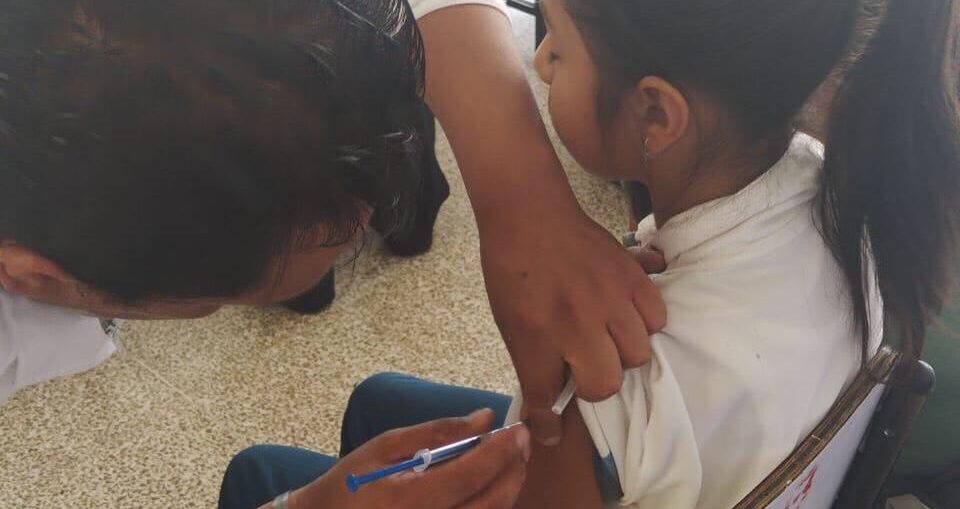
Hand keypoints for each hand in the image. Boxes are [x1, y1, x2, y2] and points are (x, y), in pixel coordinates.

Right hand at [292, 410, 530, 508]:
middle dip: (513, 470)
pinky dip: (490, 505)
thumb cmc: (350, 485)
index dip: (499, 452)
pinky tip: (491, 486)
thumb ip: (437, 432)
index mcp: (406, 502)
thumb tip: (484, 418)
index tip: (517, 429)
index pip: (468, 477)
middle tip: (521, 443)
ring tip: (510, 461)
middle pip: (489, 505)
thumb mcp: (384, 447)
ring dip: (507, 489)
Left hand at [481, 208, 666, 445]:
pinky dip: (644, 323)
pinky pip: (657, 318)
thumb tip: (545, 414)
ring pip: (638, 354)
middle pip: (606, 383)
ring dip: (622, 352)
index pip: (546, 396)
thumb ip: (530, 366)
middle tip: (584, 363)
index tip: (550, 428)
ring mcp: (608, 298)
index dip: (547, 421)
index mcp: (535, 333)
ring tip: (606, 336)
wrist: (529, 213)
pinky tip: (624, 314)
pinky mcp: (632, 276)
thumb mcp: (508, 322)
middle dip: (595, 381)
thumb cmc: (511, 269)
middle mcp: (576, 321)